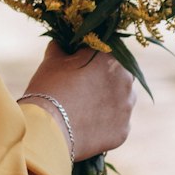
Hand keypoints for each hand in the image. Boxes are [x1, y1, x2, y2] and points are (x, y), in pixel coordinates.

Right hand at [22, 41, 136, 161]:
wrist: (47, 128)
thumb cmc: (49, 87)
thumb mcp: (52, 59)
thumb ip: (61, 47)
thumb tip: (62, 44)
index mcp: (110, 57)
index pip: (105, 52)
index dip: (91, 58)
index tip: (78, 65)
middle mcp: (126, 80)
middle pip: (118, 75)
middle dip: (104, 79)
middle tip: (82, 86)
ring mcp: (126, 107)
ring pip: (121, 100)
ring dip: (108, 100)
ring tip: (85, 107)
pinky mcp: (123, 131)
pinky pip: (117, 123)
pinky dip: (105, 122)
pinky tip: (87, 124)